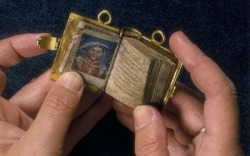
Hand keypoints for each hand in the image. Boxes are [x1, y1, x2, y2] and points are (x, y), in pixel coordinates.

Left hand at [0, 34, 111, 155]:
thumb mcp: (36, 146)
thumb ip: (56, 112)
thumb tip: (74, 78)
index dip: (17, 49)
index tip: (47, 41)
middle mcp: (13, 120)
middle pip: (42, 89)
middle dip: (70, 76)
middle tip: (95, 63)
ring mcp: (35, 133)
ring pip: (61, 107)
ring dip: (84, 95)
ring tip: (105, 79)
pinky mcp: (53, 145)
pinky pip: (71, 126)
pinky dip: (88, 116)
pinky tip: (105, 103)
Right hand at [113, 31, 243, 155]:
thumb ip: (152, 147)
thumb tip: (143, 110)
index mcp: (221, 147)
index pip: (219, 93)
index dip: (199, 62)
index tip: (177, 40)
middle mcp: (215, 142)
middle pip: (190, 103)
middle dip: (157, 89)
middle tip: (130, 79)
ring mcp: (201, 147)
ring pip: (177, 116)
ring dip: (150, 107)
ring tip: (123, 99)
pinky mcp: (189, 153)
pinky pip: (171, 131)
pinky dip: (152, 123)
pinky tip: (130, 116)